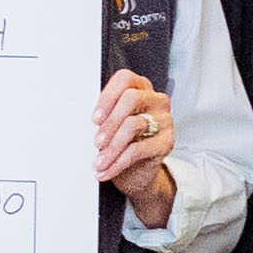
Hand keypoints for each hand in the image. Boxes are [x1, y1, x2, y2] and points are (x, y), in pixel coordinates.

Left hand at [91, 70, 178, 228]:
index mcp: (140, 88)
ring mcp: (165, 120)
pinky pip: (138, 150)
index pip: (125, 79)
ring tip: (98, 162)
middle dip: (110, 122)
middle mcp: (156, 100)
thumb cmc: (120, 143)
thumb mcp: (110, 126)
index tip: (95, 118)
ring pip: (133, 125)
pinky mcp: (167, 142)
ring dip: (111, 147)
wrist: (136, 173)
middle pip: (131, 99)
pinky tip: (106, 170)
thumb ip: (103, 116)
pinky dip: (117, 162)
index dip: (108, 96)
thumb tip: (86, 120)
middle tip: (96, 142)